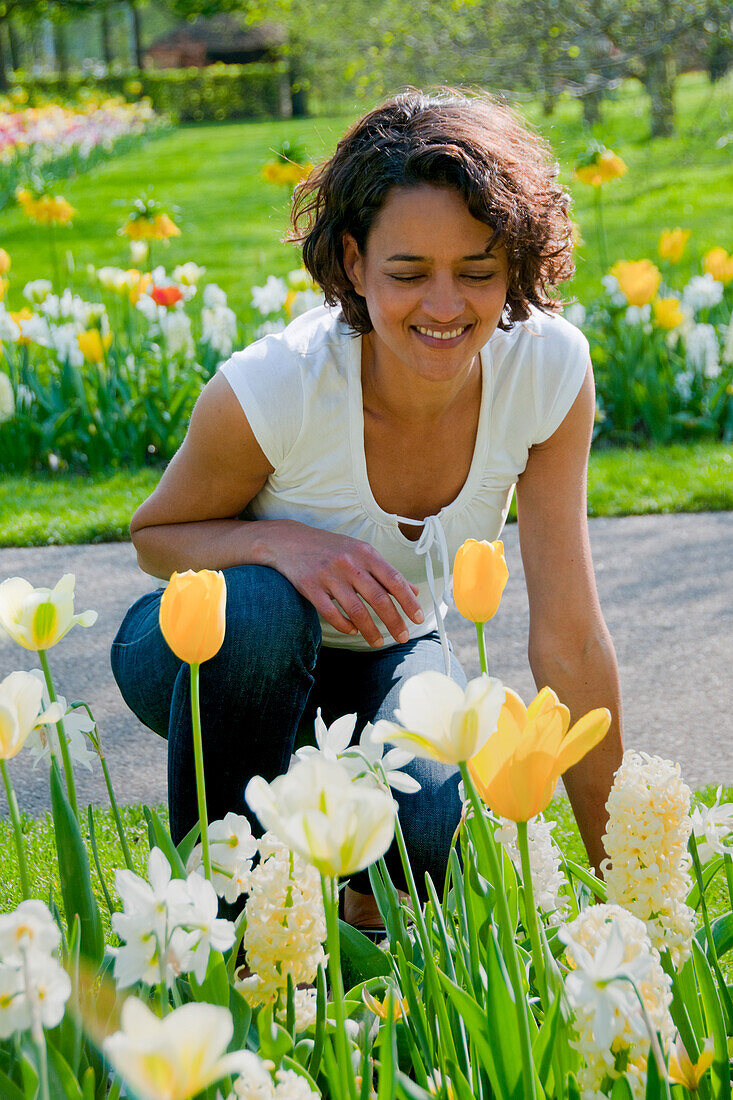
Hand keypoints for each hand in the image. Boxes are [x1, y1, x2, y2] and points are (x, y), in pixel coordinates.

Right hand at [264, 520, 423, 646]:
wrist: (291, 541)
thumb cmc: (333, 548)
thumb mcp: (362, 553)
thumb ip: (386, 572)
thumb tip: (413, 591)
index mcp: (366, 553)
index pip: (394, 580)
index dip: (408, 602)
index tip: (418, 619)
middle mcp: (350, 564)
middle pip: (378, 598)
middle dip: (394, 622)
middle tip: (403, 638)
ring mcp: (329, 575)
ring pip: (356, 610)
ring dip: (370, 630)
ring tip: (378, 643)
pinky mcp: (310, 587)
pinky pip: (331, 613)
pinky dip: (344, 625)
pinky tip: (352, 630)